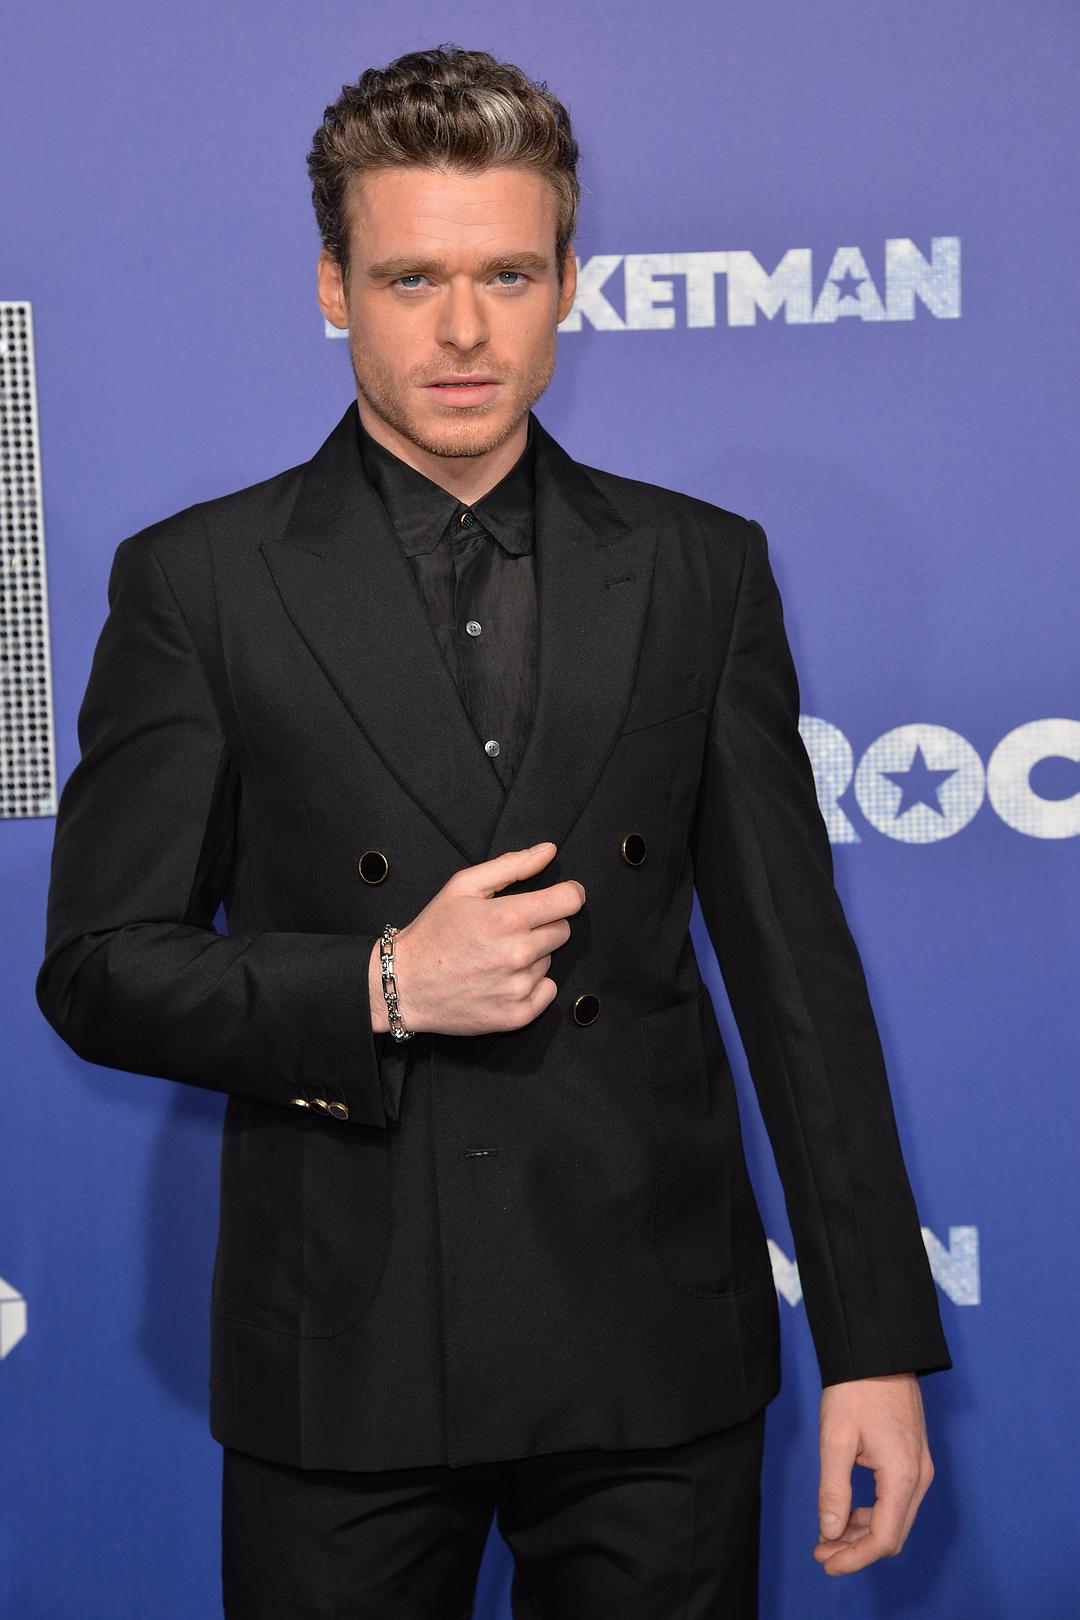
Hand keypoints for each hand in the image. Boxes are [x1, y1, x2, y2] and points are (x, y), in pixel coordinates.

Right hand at [368, 841, 583, 1036]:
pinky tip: (502, 980)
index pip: (570, 900)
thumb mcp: (463, 886)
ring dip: (532, 956)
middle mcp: (519, 953)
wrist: (405, 983)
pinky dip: (531, 985)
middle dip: (543, 925)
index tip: (558, 897)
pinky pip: (548, 991)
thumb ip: (512, 865)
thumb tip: (549, 850)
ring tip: (496, 957)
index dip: (568, 894)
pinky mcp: (517, 1015)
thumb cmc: (433, 931)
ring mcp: (519, 987)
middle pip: (563, 930)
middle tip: (509, 930)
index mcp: (508, 917)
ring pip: (550, 960)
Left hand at [813, 1372, 934, 1574]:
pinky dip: (873, 1514)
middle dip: (856, 1550)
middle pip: (892, 1535)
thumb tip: (830, 1532)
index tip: (825, 1562)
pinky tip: (848, 1512)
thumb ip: (833, 1490)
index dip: (854, 1558)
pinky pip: (897, 1500)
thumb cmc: (855, 1390)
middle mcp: (920, 1477)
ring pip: (896, 1519)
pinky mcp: (914, 1458)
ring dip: (863, 1533)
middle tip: (821, 1552)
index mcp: (903, 1476)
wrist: (878, 1351)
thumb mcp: (835, 1439)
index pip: (883, 1538)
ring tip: (828, 1535)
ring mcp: (920, 1467)